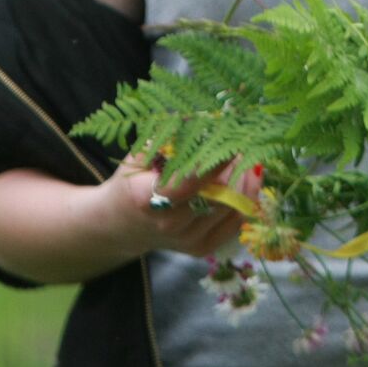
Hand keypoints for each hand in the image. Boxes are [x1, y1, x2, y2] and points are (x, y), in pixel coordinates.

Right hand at [95, 154, 262, 260]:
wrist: (120, 225)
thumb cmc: (132, 183)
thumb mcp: (139, 156)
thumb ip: (166, 138)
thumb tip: (201, 118)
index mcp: (147, 198)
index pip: (191, 180)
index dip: (216, 160)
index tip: (235, 139)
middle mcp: (168, 223)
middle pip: (218, 193)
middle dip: (235, 167)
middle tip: (242, 145)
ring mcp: (186, 240)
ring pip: (231, 207)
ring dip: (243, 181)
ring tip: (242, 161)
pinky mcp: (200, 248)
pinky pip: (235, 223)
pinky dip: (246, 200)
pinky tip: (247, 180)